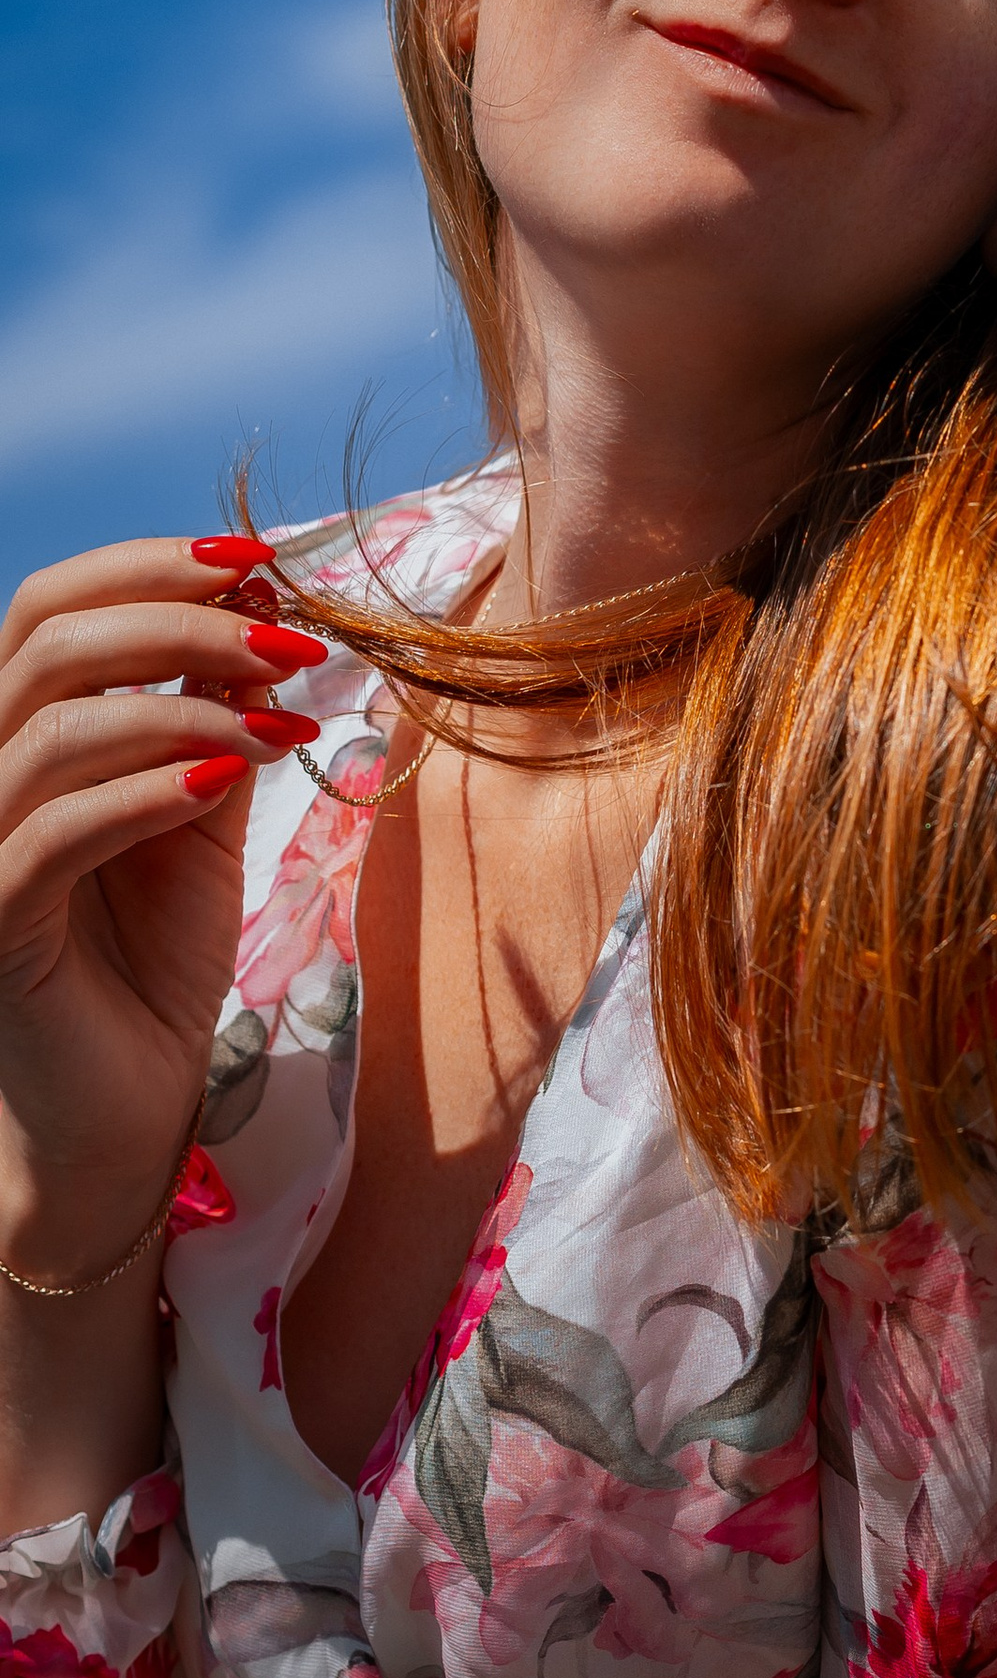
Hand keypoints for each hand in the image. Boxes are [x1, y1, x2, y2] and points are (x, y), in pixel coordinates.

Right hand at [0, 538, 327, 1280]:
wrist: (121, 1113)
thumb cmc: (150, 961)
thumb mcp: (198, 815)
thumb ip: (213, 719)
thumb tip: (264, 618)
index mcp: (19, 734)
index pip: (50, 605)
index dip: (149, 567)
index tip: (265, 564)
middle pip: (44, 638)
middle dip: (178, 617)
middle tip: (289, 639)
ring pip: (50, 724)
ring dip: (184, 701)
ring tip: (280, 723)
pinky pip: (55, 832)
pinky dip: (151, 789)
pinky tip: (234, 780)